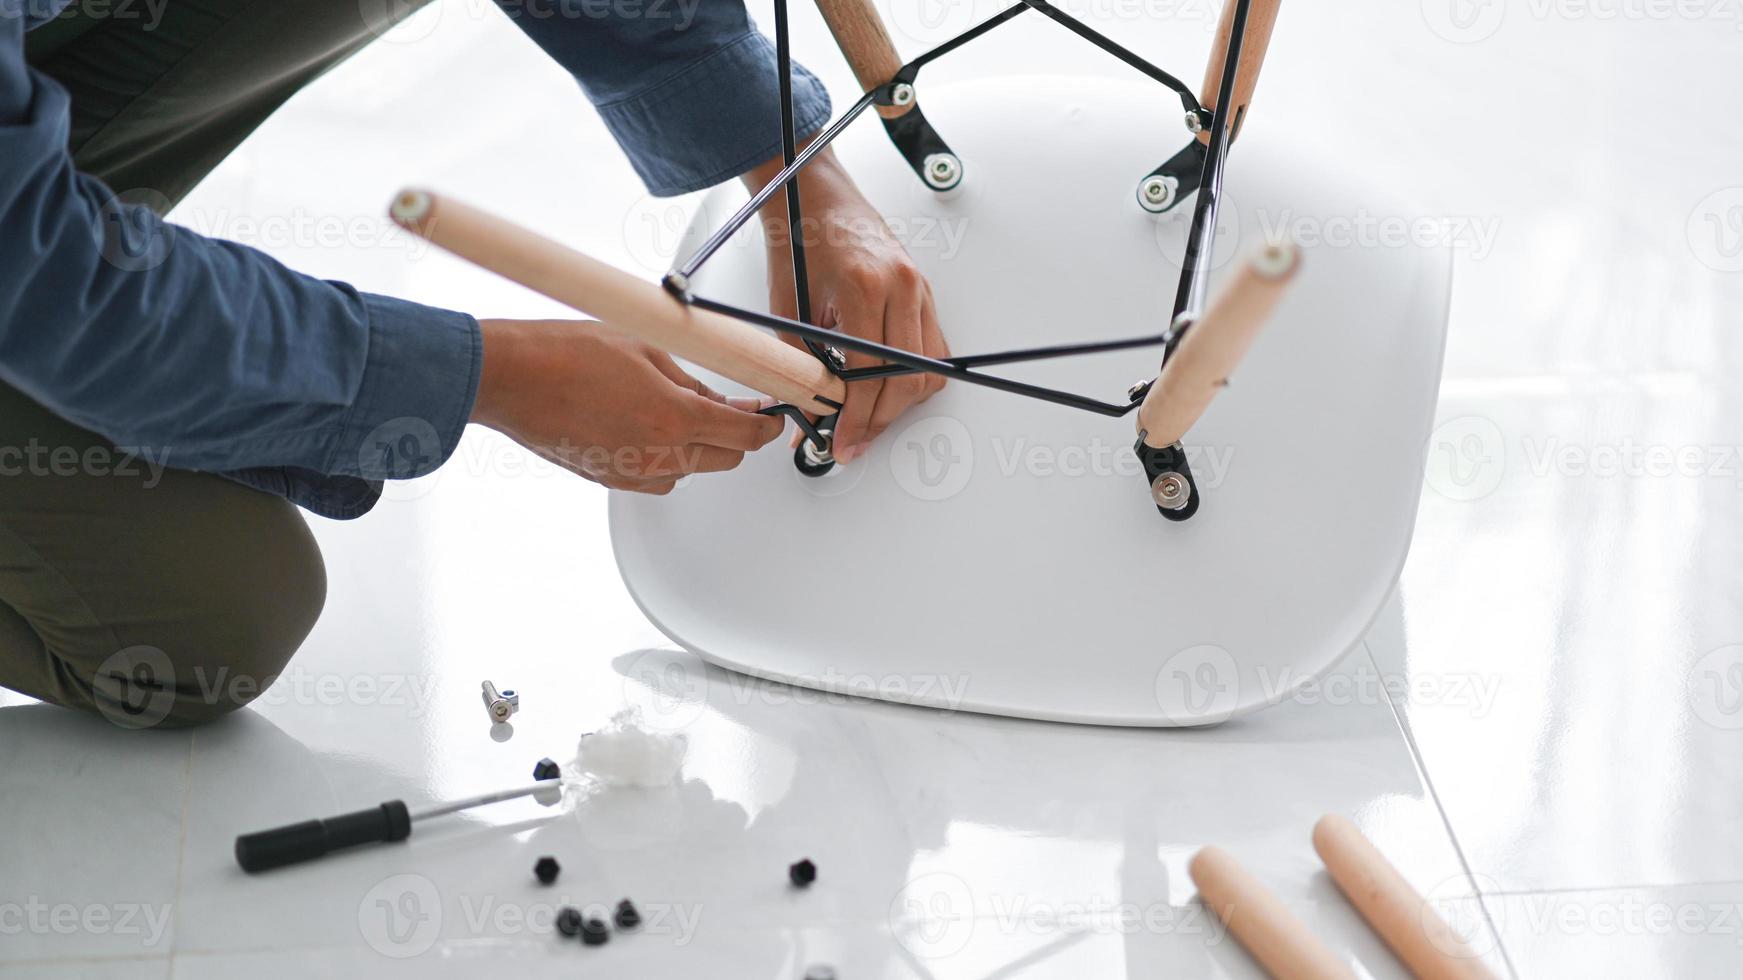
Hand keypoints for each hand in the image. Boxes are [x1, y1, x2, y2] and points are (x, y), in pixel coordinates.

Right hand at [470, 319, 783, 493]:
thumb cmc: (566, 354)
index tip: (770, 414)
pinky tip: (642, 423)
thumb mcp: (647, 348)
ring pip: (691, 468)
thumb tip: (717, 397)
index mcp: (677, 420)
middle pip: (727, 459)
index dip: (766, 424)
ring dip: (696, 444)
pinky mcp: (610, 480)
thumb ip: (692, 379)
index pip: (747, 436)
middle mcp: (660, 456)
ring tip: (669, 405)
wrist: (510, 380)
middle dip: (734, 433)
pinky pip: (657, 475)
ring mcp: (634, 474)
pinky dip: (663, 454)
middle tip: (727, 404)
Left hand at [745, 147, 948, 463]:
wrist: (813, 195)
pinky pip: (933, 348)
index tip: (842, 441)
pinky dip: (914, 377)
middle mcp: (900, 286)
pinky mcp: (923, 290)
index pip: (870, 374)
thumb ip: (801, 364)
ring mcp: (918, 287)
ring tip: (869, 420)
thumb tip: (809, 411)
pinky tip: (888, 389)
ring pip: (928, 369)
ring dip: (901, 403)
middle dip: (879, 420)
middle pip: (906, 379)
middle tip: (853, 441)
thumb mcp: (789, 309)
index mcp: (863, 287)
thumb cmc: (799, 241)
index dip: (856, 418)